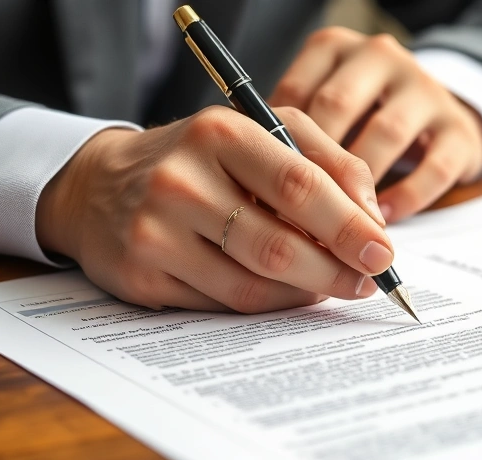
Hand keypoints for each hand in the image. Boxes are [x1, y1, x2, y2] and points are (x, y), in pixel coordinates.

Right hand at [35, 106, 392, 312]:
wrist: (98, 186)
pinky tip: (282, 292)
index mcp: (219, 133)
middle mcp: (180, 181)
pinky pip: (222, 306)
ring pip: (252, 286)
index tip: (383, 253)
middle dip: (335, 271)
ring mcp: (155, 233)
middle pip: (278, 245)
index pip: (298, 183)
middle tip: (367, 283)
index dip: (348, 225)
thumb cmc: (199, 158)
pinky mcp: (142, 278)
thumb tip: (372, 219)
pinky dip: (263, 304)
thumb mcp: (260, 133)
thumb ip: (326, 161)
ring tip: (328, 286)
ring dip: (303, 294)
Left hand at [270, 27, 481, 222]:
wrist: (439, 120)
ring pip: (386, 133)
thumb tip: (252, 188)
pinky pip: (432, 167)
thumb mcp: (324, 114)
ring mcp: (424, 88)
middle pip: (337, 106)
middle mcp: (379, 57)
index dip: (276, 146)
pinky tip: (383, 217)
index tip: (264, 191)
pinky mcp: (459, 129)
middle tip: (297, 210)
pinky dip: (405, 198)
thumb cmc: (361, 123)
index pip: (296, 91)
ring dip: (360, 183)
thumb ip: (291, 136)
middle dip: (315, 165)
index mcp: (334, 49)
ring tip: (340, 221)